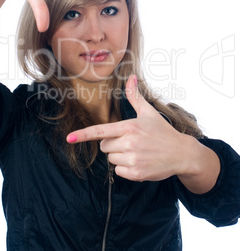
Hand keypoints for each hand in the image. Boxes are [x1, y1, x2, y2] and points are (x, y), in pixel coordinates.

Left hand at [67, 75, 190, 181]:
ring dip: (120, 157)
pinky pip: (118, 172)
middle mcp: (129, 143)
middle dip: (113, 144)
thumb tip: (131, 77)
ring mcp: (133, 159)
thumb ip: (135, 96)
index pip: (101, 131)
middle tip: (130, 142)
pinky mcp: (136, 173)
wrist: (182, 153)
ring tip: (137, 152)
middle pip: (104, 146)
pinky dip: (126, 169)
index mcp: (129, 127)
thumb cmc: (163, 131)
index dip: (83, 134)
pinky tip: (139, 162)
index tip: (69, 138)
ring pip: (111, 159)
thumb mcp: (149, 112)